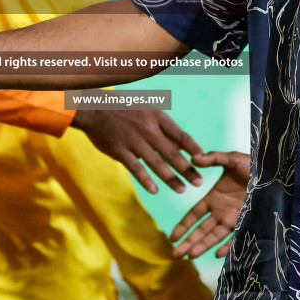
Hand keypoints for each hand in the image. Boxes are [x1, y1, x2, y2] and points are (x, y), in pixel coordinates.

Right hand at [73, 108, 203, 193]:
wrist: (95, 109)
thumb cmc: (125, 110)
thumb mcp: (147, 111)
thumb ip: (163, 129)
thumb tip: (183, 146)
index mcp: (157, 117)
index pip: (181, 135)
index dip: (193, 148)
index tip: (204, 159)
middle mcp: (148, 129)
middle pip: (172, 153)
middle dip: (187, 170)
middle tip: (199, 183)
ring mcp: (134, 141)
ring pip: (156, 164)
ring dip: (171, 179)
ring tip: (182, 190)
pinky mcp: (120, 151)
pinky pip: (136, 168)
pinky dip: (146, 180)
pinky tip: (155, 190)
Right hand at [171, 151, 249, 257]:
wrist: (275, 173)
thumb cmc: (253, 165)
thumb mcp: (231, 159)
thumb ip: (213, 158)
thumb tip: (193, 158)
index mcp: (214, 198)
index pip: (194, 215)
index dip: (183, 226)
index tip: (172, 238)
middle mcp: (221, 212)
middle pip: (201, 230)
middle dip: (189, 242)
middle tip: (176, 255)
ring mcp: (234, 220)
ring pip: (214, 236)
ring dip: (203, 246)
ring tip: (190, 255)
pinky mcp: (247, 223)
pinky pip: (235, 238)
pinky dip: (226, 247)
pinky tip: (217, 254)